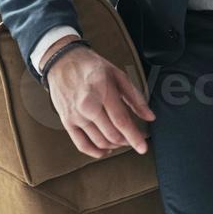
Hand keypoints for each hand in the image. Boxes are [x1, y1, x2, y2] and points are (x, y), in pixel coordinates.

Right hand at [43, 43, 155, 158]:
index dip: (134, 137)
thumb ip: (135, 97)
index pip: (121, 121)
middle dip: (127, 141)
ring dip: (114, 145)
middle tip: (135, 137)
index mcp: (103, 91)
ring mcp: (76, 115)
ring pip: (99, 142)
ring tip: (122, 140)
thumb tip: (149, 116)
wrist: (63, 61)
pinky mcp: (67, 122)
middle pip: (111, 135)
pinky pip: (82, 145)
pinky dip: (96, 152)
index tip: (143, 147)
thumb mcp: (118, 75)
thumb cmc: (91, 66)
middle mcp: (87, 106)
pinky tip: (105, 150)